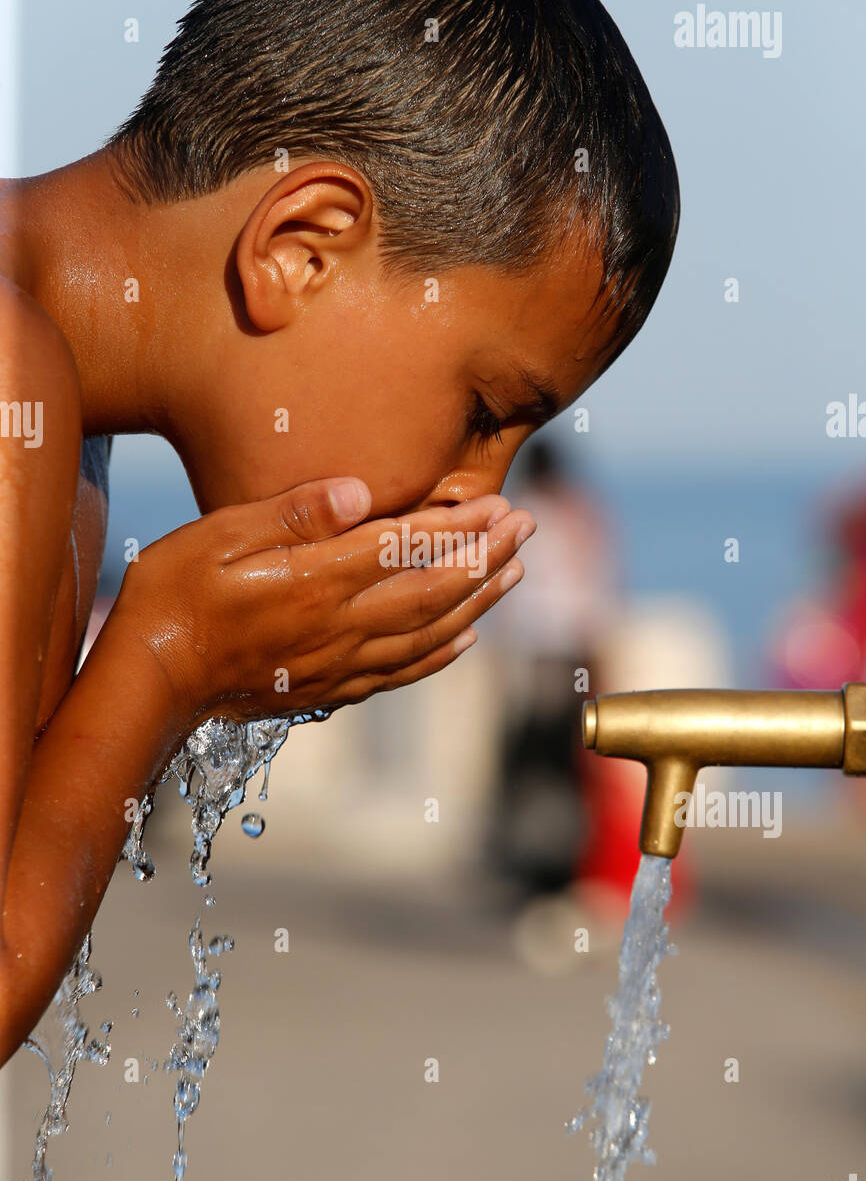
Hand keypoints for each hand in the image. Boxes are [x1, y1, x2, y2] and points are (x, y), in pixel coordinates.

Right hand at [109, 477, 533, 732]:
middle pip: (434, 590)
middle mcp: (339, 626)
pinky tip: (465, 638)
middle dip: (487, 557)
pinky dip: (442, 655)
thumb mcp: (219, 535)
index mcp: (316, 581)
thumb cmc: (174, 595)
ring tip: (516, 573)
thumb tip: (362, 492)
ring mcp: (339, 663)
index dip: (459, 526)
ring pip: (430, 633)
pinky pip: (403, 673)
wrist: (151, 680)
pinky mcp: (330, 689)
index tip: (499, 503)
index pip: (407, 548)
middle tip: (526, 527)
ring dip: (479, 602)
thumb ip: (294, 514)